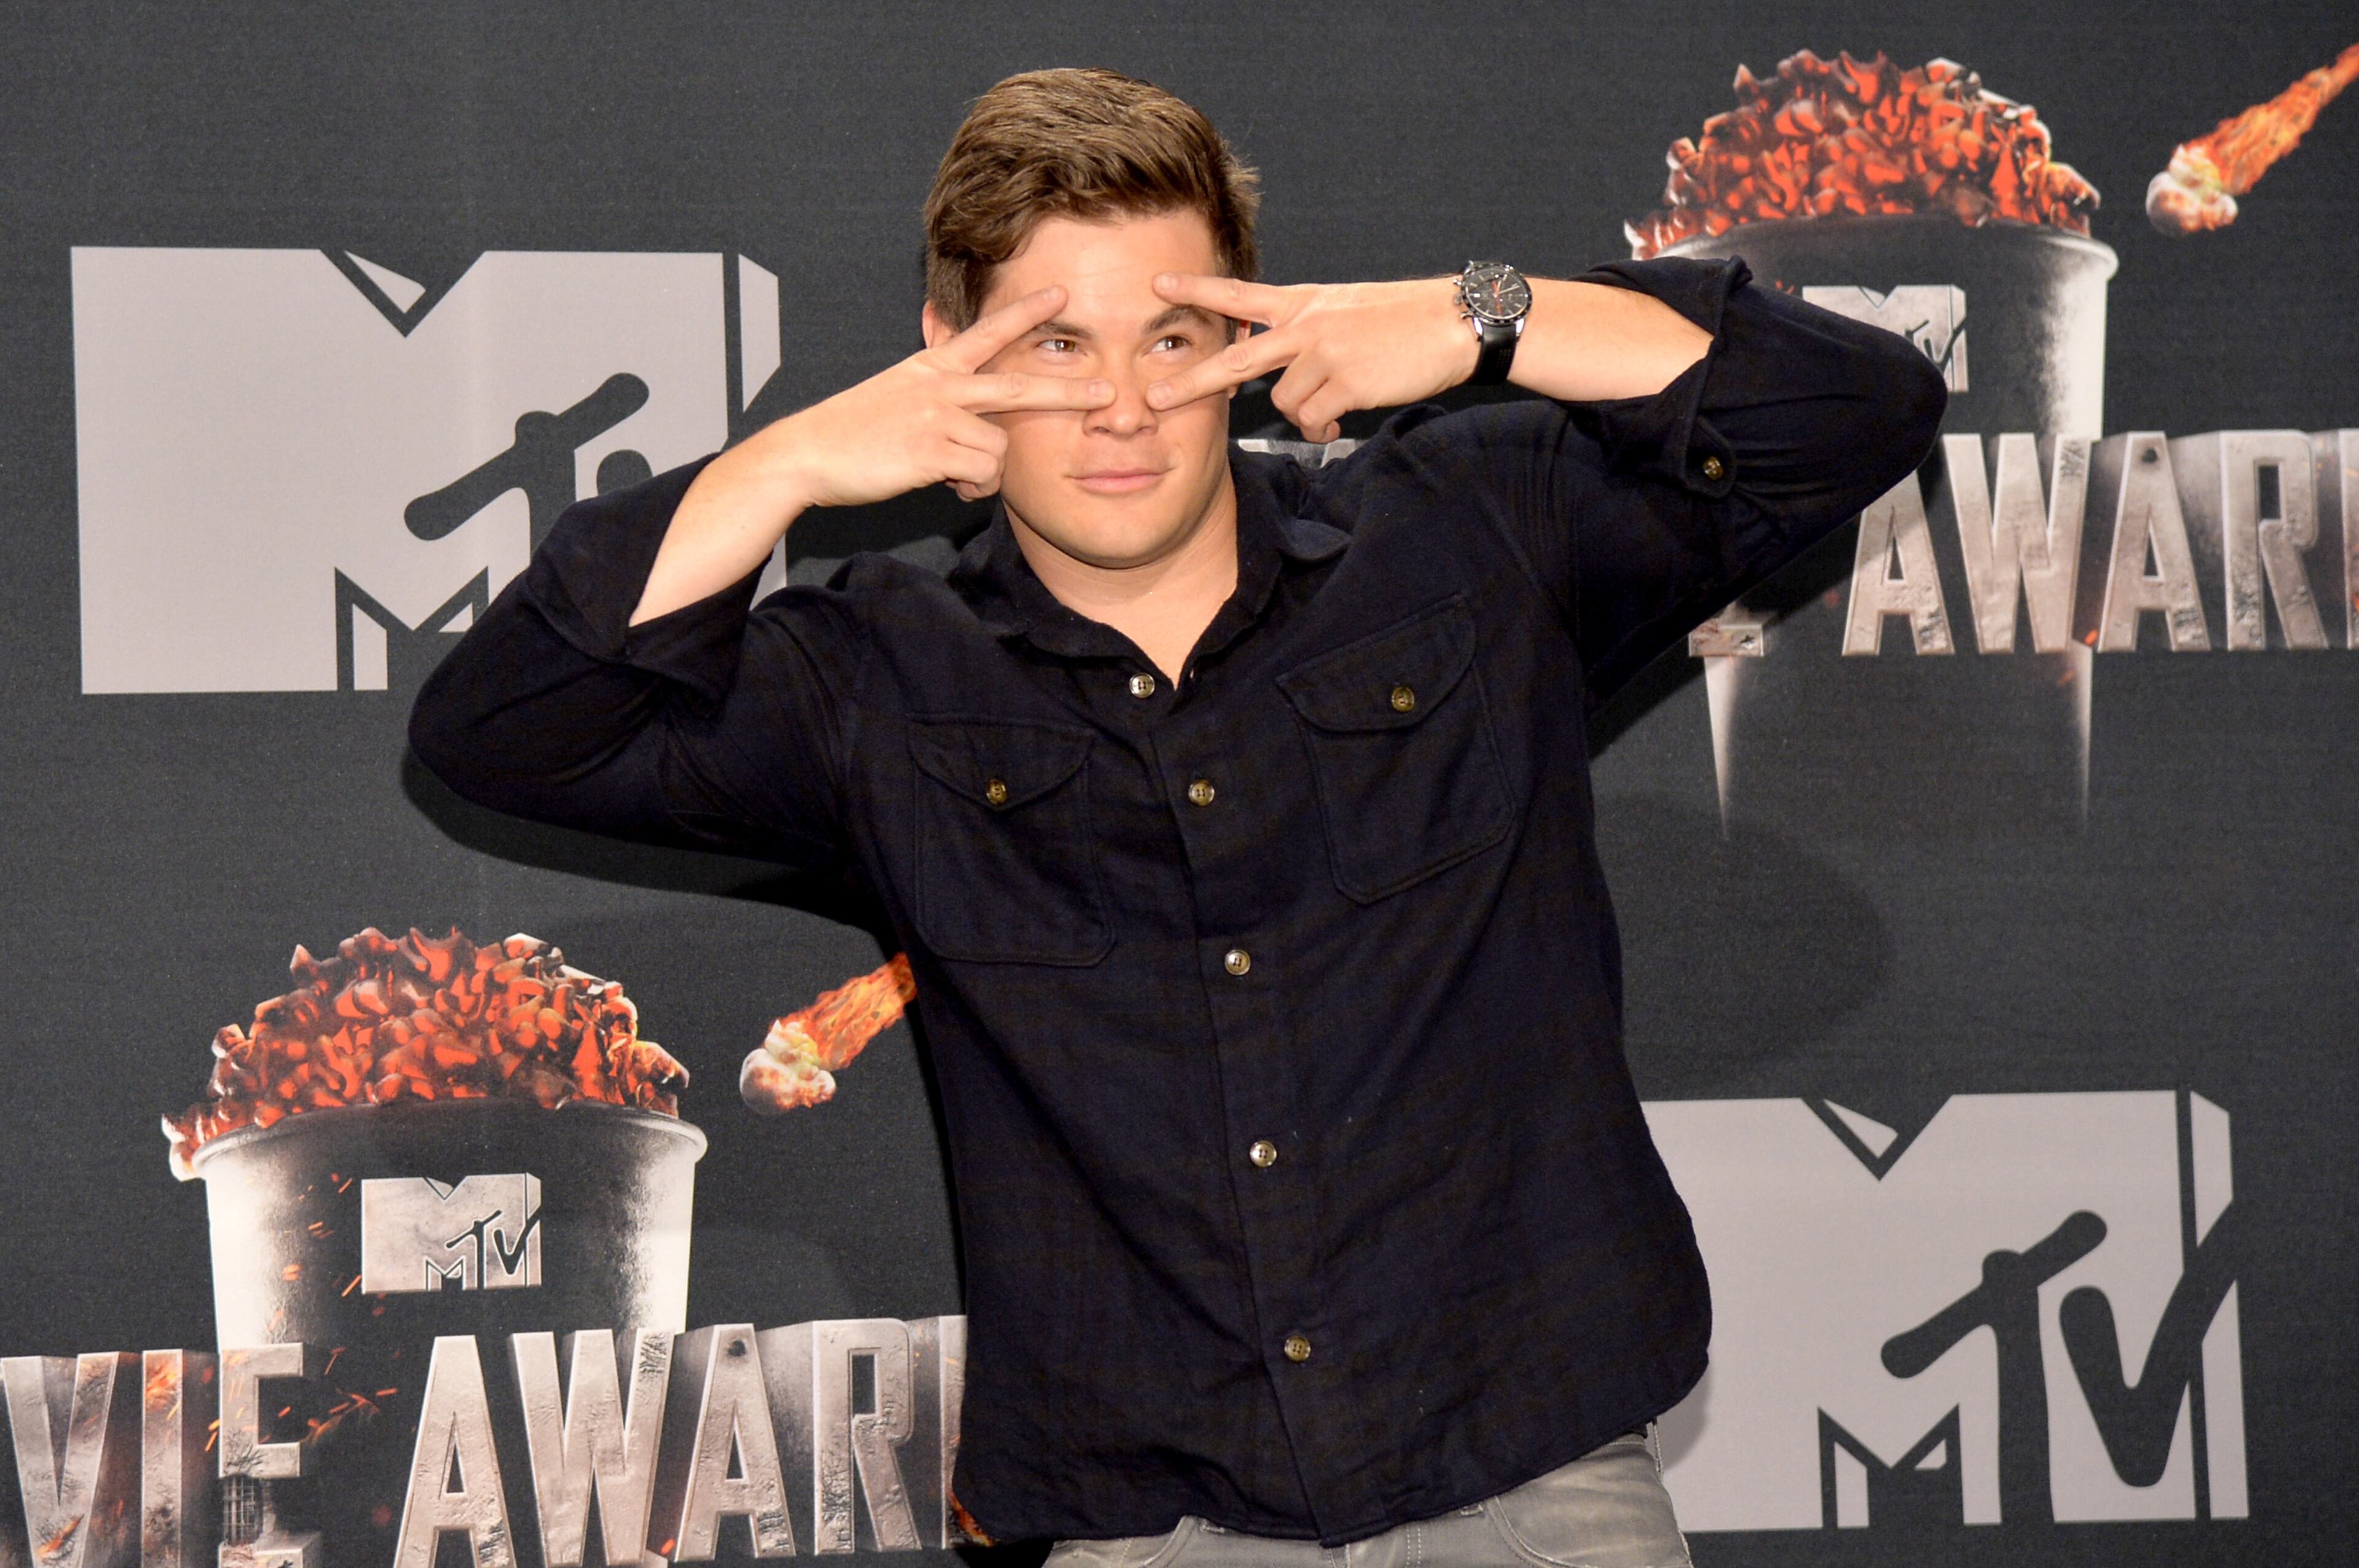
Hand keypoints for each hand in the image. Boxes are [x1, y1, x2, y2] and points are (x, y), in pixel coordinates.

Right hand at [733, 285, 1115, 510]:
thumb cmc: (853, 433)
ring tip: (954, 477)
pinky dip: (972, 490)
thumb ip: (939, 400)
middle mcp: (940, 385)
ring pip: (999, 447)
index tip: (1058, 293)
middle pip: (1019, 385)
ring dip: (986, 473)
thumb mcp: (897, 398)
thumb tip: (975, 432)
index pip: (986, 332)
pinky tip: (946, 486)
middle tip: (1106, 390)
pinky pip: (982, 475)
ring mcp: (937, 416)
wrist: (808, 454)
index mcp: (932, 367)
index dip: (1024, 312)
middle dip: (1067, 390)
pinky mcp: (932, 450)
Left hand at [1142, 274, 1480, 443]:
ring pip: (1285, 403)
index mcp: (1304, 303)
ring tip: (1329, 413)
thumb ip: (1308, 332)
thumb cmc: (1403, 320)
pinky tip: (1341, 421)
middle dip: (1193, 382)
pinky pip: (1314, 420)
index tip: (1157, 285)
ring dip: (1304, 417)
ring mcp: (1324, 353)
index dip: (1197, 289)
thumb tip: (1286, 380)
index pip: (1240, 294)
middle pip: (1236, 359)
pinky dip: (1323, 429)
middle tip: (1154, 399)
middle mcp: (1306, 326)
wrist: (1453, 323)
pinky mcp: (1345, 382)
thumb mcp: (1345, 309)